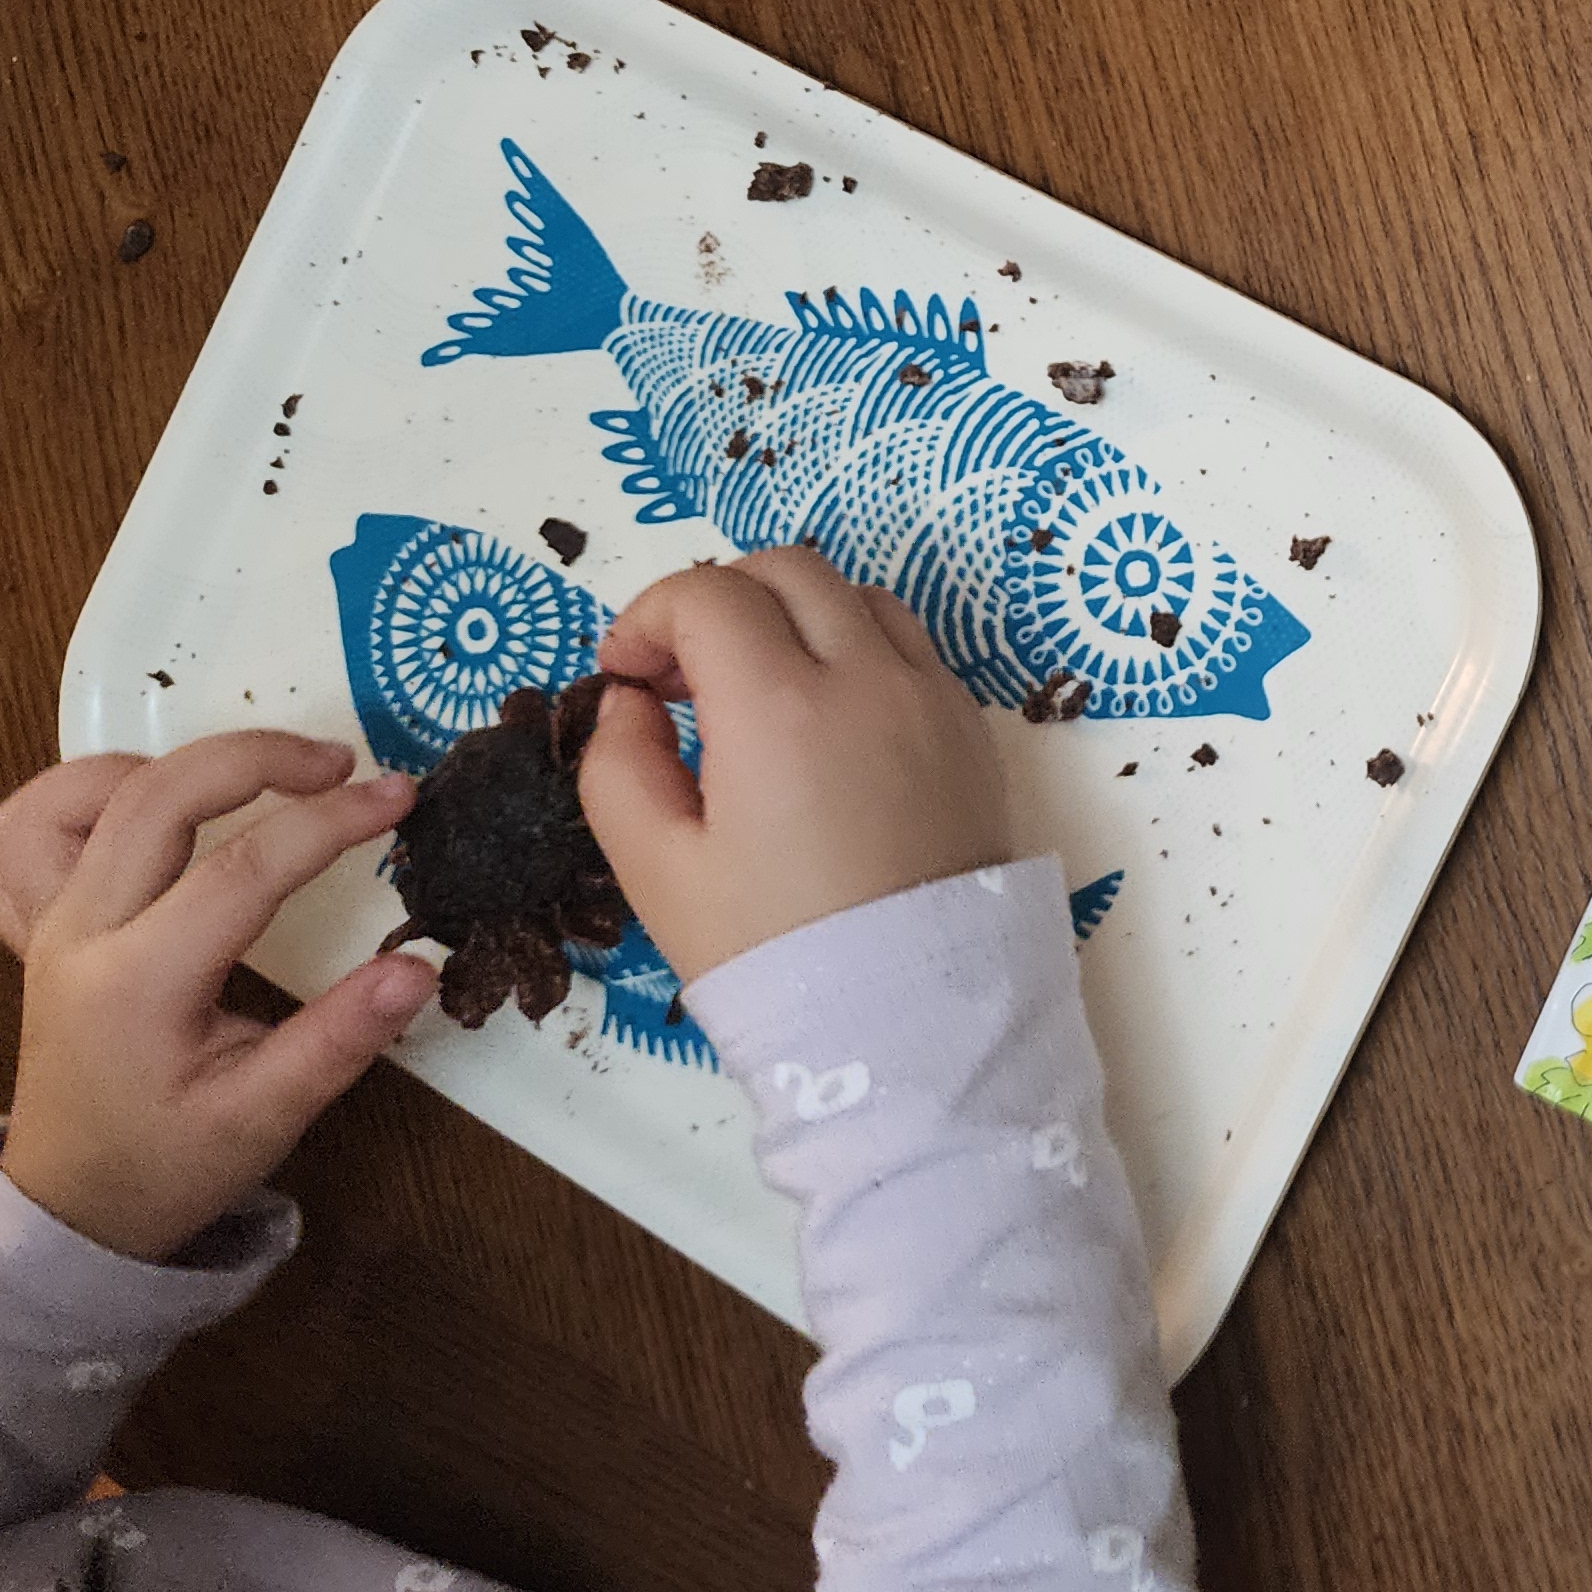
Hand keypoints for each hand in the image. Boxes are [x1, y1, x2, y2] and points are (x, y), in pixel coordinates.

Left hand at [0, 734, 435, 1261]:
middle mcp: (79, 934)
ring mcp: (45, 924)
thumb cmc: (168, 1164)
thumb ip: (340, 1039)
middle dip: (257, 757)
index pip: (241, 868)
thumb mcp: (267, 1118)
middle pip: (155, 797)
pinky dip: (78, 797)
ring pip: (71, 797)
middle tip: (341, 763)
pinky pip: (25, 832)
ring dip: (159, 763)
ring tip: (237, 780)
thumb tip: (418, 968)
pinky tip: (141, 808)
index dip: (329, 822)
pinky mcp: (33, 926)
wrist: (71, 1209)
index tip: (400, 799)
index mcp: (138, 982)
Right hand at [578, 549, 1003, 985]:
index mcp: (780, 705)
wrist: (913, 1021)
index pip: (706, 594)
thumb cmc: (772, 951)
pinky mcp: (972, 730)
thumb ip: (618, 767)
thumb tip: (629, 701)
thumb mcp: (657, 871)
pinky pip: (910, 647)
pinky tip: (822, 724)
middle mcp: (868, 677)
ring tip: (752, 692)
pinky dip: (855, 650)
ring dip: (793, 615)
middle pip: (787, 569)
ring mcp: (933, 697)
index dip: (646, 616)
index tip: (623, 676)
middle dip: (719, 599)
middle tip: (680, 676)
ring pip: (856, 595)